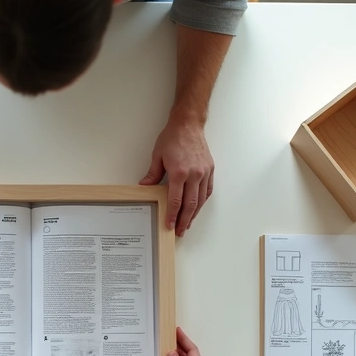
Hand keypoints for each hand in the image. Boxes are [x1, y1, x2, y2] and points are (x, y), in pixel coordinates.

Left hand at [138, 115, 213, 236]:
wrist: (188, 124)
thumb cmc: (172, 138)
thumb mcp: (158, 156)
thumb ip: (153, 175)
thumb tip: (145, 188)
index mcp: (179, 173)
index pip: (175, 201)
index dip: (172, 215)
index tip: (169, 225)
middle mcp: (194, 175)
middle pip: (190, 205)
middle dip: (184, 220)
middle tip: (179, 231)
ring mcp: (203, 173)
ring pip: (200, 200)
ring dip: (194, 214)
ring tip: (187, 224)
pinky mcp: (210, 170)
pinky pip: (207, 190)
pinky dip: (202, 201)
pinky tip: (197, 208)